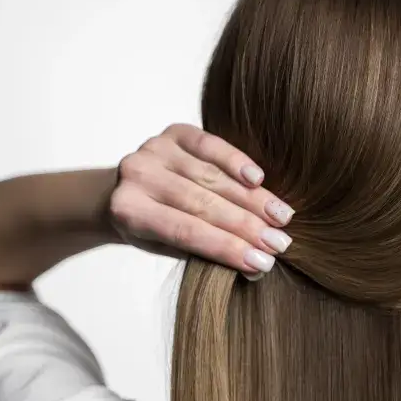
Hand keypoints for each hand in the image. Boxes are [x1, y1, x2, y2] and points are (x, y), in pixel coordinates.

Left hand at [109, 123, 293, 279]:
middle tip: (280, 243)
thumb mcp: (169, 248)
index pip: (186, 232)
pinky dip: (237, 161)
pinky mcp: (173, 131)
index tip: (263, 263)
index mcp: (128, 211)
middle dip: (246, 225)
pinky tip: (259, 179)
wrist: (118, 190)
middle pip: (202, 203)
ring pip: (212, 177)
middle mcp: (136, 176)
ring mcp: (153, 149)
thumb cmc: (153, 226)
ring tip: (282, 216)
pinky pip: (210, 144)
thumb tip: (257, 269)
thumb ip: (207, 253)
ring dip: (252, 198)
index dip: (226, 248)